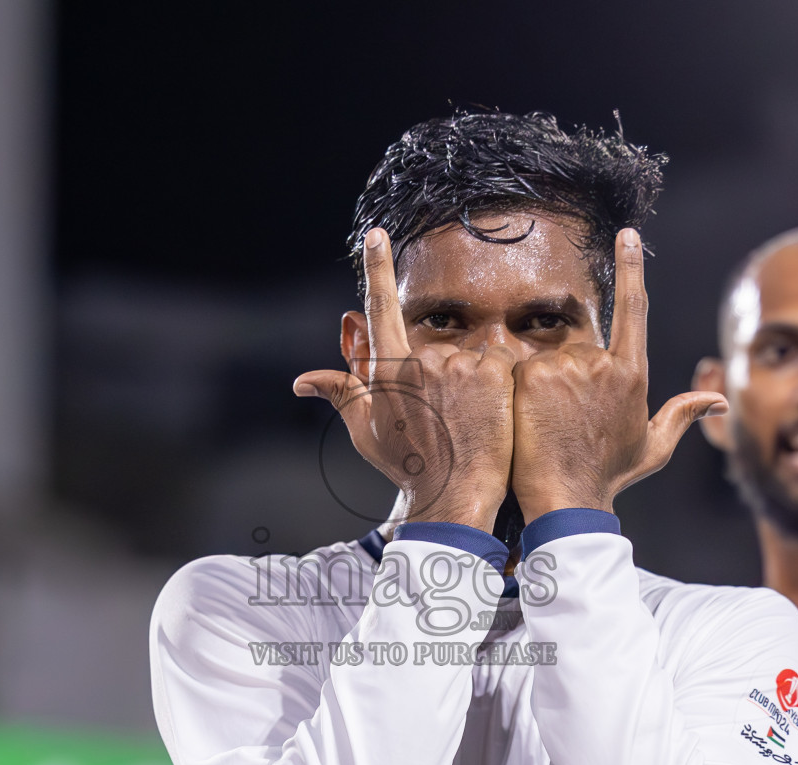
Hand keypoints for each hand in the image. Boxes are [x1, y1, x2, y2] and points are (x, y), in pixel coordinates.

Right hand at [294, 228, 516, 532]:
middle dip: (440, 379)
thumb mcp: (366, 432)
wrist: (455, 495)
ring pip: (466, 359)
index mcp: (387, 369)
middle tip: (445, 421)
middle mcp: (419, 359)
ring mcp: (457, 364)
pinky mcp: (492, 371)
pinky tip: (493, 414)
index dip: (377, 268)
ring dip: (470, 385)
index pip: (379, 307)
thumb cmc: (408, 467)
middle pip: (432, 351)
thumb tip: (300, 381)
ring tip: (469, 423)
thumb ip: (340, 393)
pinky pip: (497, 363)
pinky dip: (497, 385)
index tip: (377, 234)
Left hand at [510, 228, 726, 521]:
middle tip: (560, 422)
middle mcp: (605, 363)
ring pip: (548, 361)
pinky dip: (517, 390)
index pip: (634, 308)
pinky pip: (519, 368)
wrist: (566, 500)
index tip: (626, 235)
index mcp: (633, 373)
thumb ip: (682, 416)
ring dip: (541, 387)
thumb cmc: (607, 477)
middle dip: (566, 379)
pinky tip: (524, 420)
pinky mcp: (535, 374)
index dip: (630, 268)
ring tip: (544, 427)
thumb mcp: (651, 448)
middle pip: (578, 350)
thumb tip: (720, 400)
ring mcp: (569, 366)